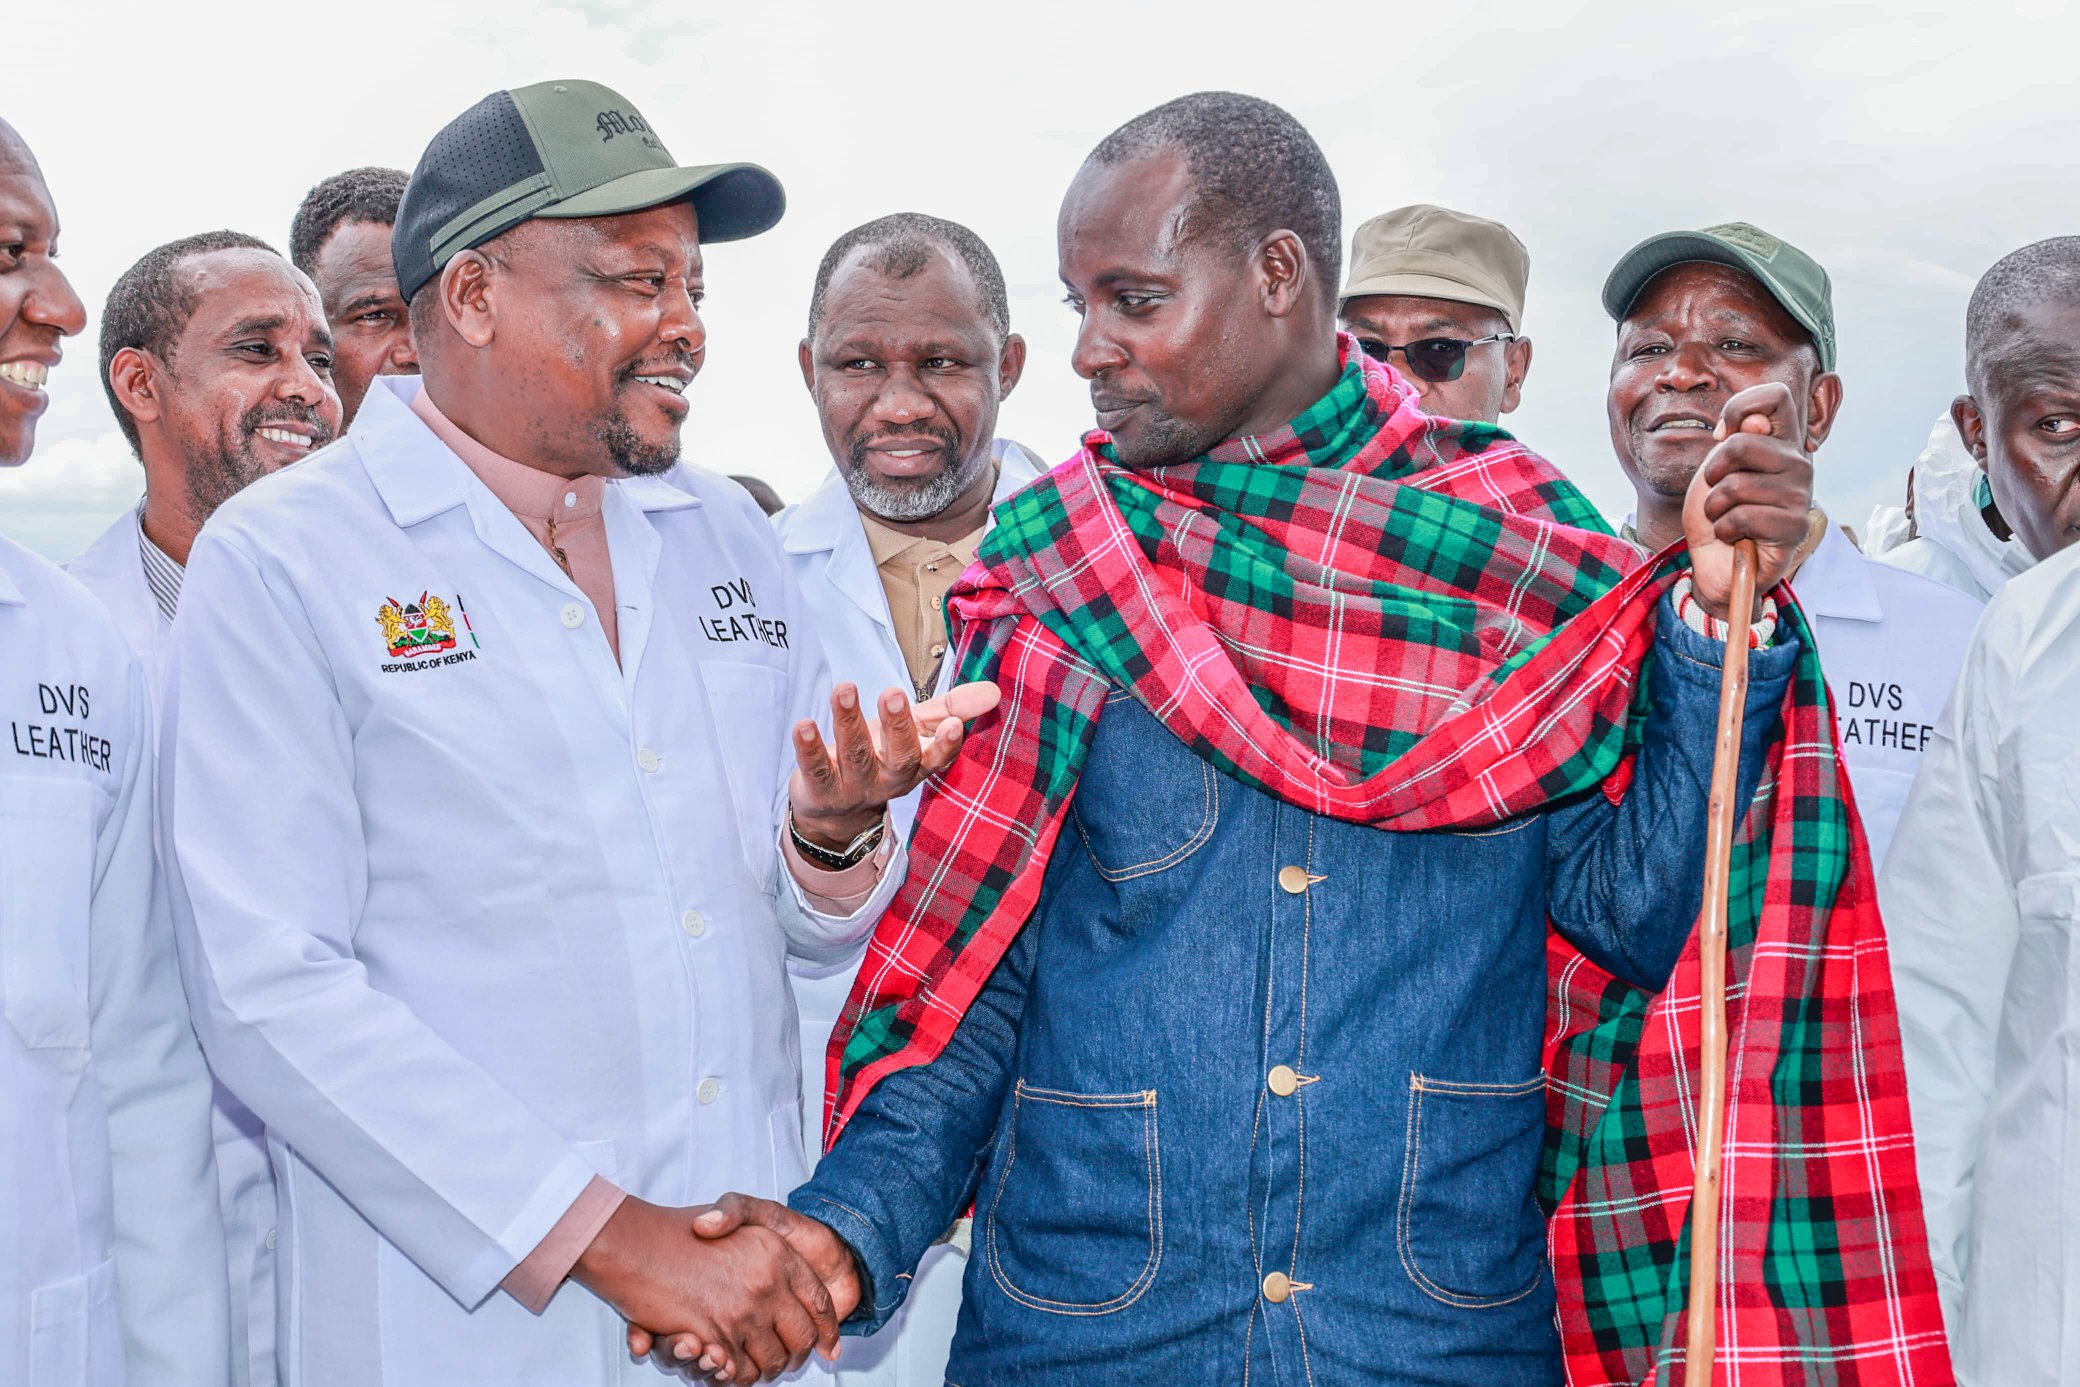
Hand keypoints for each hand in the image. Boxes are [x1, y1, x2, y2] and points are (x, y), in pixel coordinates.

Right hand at [571, 1197, 836, 1383]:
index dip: (826, 1328)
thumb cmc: (681, 1229)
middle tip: (789, 1360)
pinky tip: (727, 1368)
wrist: (632, 1242)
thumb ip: (779, 1248)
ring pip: (773, 1360)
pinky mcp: (716, 1335)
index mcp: (777, 1253)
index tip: (829, 1345)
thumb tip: (805, 1288)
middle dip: (797, 1356)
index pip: (819, 1301)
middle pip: (802, 1339)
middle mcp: (767, 1282)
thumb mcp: (740, 1215)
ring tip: (760, 1367)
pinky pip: (739, 1371)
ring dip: (767, 1370)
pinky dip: (736, 1377)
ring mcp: (742, 1310)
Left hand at [788, 680, 1000, 849]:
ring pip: (855, 756)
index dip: (945, 745)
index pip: (936, 757)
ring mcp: (854, 788)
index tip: (951, 725)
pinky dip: (810, 747)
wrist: (834, 811)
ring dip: (849, 721)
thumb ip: (952, 708)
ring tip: (844, 688)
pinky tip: (804, 725)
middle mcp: (888, 779)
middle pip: (898, 757)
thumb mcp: (918, 731)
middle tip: (892, 693)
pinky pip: (816, 768)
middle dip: (897, 726)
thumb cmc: (881, 756)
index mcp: (916, 765)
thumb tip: (995, 690)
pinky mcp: (820, 791)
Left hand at [1682, 381, 1815, 620]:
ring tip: (1725, 517)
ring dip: (1715, 507)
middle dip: (1713, 472)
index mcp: (1781, 441)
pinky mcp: (1795, 526)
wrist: (1714, 559)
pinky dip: (1725, 529)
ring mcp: (1800, 494)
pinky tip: (1735, 535)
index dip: (1739, 408)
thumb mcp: (1716, 467)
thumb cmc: (1717, 510)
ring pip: (1736, 485)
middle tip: (1718, 491)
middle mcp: (1798, 462)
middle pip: (1742, 442)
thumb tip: (1754, 424)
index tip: (1721, 436)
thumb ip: (1734, 439)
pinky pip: (1743, 517)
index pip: (1775, 396)